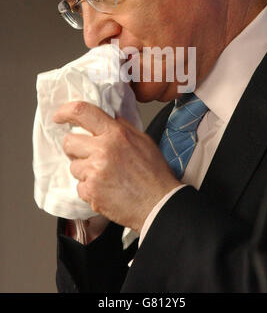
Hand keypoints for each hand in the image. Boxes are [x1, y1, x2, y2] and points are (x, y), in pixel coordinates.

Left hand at [53, 101, 181, 232]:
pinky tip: (106, 189)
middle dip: (75, 148)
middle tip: (89, 154)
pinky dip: (89, 189)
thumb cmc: (154, 174)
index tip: (59, 116)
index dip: (65, 111)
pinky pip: (79, 186)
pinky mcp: (91, 191)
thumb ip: (122, 127)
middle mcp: (103, 150)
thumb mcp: (143, 140)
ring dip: (85, 171)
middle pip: (69, 141)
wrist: (158, 203)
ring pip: (73, 166)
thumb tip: (107, 117)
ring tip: (105, 176)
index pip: (82, 112)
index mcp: (116, 134)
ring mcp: (95, 172)